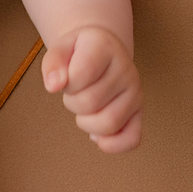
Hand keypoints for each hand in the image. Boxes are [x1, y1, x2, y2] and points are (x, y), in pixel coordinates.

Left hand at [42, 25, 141, 153]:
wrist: (102, 51)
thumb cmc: (78, 52)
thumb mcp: (61, 49)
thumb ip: (53, 64)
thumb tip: (53, 86)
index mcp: (106, 48)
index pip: (80, 76)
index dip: (65, 83)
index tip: (67, 75)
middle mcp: (126, 69)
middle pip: (90, 103)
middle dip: (72, 102)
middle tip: (75, 91)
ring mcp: (136, 92)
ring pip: (108, 124)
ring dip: (86, 122)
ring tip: (85, 108)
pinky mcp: (139, 112)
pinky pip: (132, 139)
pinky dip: (111, 144)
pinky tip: (97, 134)